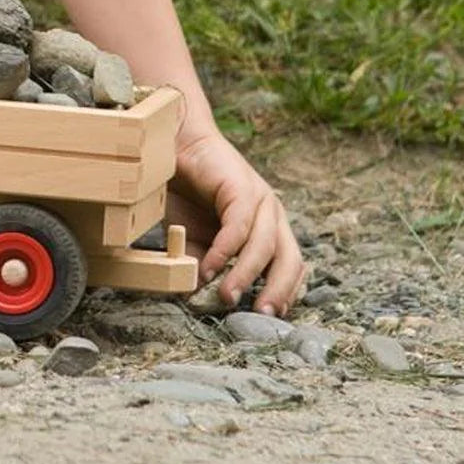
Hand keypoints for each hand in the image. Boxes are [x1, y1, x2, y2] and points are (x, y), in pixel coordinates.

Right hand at [169, 128, 306, 315]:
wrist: (173, 145)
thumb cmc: (186, 192)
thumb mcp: (196, 240)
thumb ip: (205, 265)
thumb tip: (201, 297)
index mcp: (267, 228)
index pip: (290, 267)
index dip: (284, 293)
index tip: (269, 318)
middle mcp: (271, 214)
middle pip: (291, 260)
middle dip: (279, 291)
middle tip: (262, 316)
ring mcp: (260, 199)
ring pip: (266, 246)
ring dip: (246, 275)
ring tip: (227, 297)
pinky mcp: (241, 187)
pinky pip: (240, 226)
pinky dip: (225, 250)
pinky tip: (209, 268)